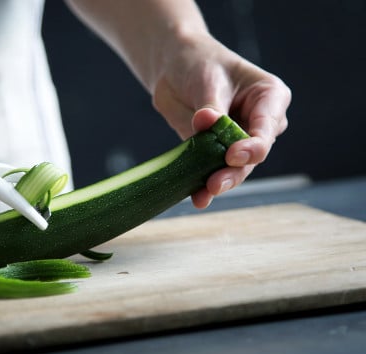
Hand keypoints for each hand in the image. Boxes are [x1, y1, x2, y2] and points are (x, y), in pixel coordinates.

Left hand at [153, 32, 290, 207]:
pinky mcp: (215, 153)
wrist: (174, 68)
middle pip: (252, 155)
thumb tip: (206, 122)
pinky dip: (203, 185)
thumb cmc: (200, 64)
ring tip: (204, 193)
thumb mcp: (207, 79)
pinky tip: (197, 197)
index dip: (252, 146)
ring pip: (235, 168)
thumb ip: (210, 105)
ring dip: (219, 182)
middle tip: (215, 183)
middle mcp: (260, 124)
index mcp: (270, 98)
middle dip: (234, 171)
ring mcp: (238, 141)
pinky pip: (212, 171)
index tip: (233, 155)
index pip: (266, 128)